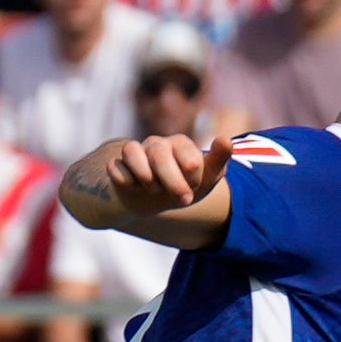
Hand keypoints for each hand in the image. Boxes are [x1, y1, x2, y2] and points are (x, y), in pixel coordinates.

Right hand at [109, 132, 233, 214]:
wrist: (156, 201)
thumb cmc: (184, 186)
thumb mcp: (206, 178)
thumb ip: (218, 160)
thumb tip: (225, 140)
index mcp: (180, 143)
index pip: (188, 157)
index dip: (193, 177)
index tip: (195, 186)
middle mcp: (156, 143)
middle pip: (159, 155)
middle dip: (173, 183)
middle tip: (183, 199)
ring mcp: (134, 151)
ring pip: (132, 152)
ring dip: (146, 178)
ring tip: (154, 189)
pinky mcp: (117, 164)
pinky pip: (115, 167)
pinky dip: (126, 181)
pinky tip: (134, 187)